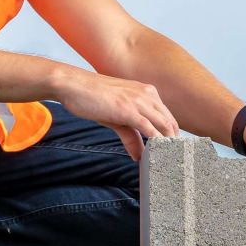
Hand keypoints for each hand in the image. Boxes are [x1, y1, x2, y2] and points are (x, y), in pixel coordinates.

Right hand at [53, 70, 179, 159]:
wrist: (73, 85)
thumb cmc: (92, 98)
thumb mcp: (116, 118)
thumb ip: (131, 135)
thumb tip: (140, 155)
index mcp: (147, 92)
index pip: (168, 117)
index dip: (172, 136)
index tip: (171, 151)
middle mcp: (147, 94)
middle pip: (170, 123)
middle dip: (173, 143)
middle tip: (172, 161)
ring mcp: (139, 101)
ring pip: (164, 126)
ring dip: (167, 145)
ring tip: (166, 161)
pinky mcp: (128, 110)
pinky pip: (149, 129)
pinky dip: (155, 143)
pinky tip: (155, 155)